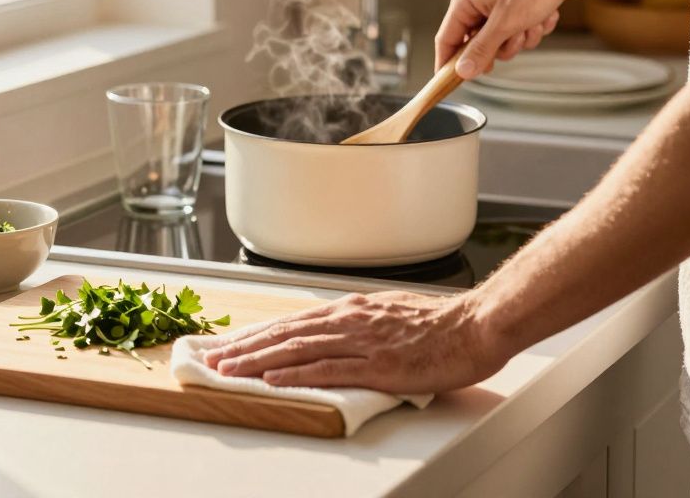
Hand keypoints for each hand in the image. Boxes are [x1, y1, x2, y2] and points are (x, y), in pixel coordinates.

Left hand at [201, 291, 507, 393]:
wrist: (475, 326)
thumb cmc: (440, 325)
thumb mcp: (389, 316)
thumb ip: (359, 326)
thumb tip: (333, 336)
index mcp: (353, 310)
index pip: (293, 321)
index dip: (258, 334)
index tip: (231, 343)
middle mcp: (350, 320)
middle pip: (286, 333)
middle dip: (246, 346)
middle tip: (214, 358)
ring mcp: (362, 341)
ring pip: (298, 348)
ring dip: (259, 359)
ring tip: (230, 369)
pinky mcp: (377, 364)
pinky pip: (329, 368)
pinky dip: (297, 374)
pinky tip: (274, 379)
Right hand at [436, 0, 584, 79]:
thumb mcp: (505, 24)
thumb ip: (481, 50)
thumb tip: (462, 71)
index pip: (447, 37)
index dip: (448, 62)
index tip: (450, 81)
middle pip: (477, 42)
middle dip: (501, 45)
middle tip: (515, 38)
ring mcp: (497, 0)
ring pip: (500, 39)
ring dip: (521, 37)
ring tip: (533, 22)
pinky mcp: (515, 2)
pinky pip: (516, 29)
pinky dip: (531, 28)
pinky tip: (543, 16)